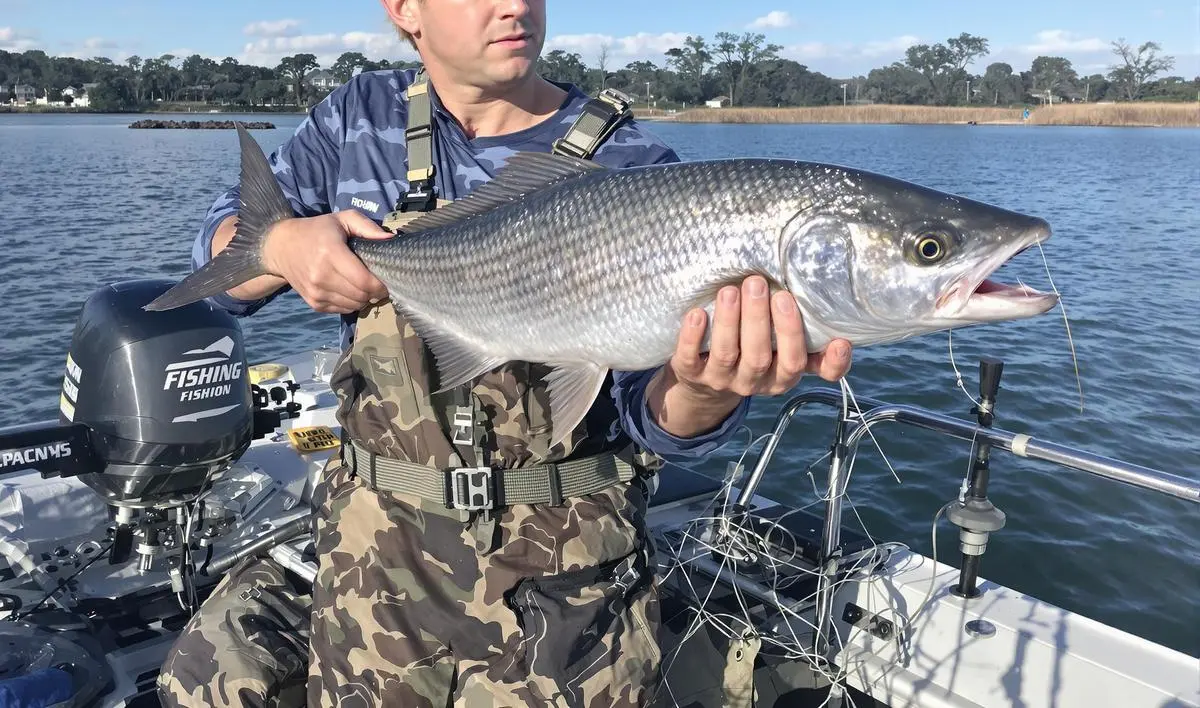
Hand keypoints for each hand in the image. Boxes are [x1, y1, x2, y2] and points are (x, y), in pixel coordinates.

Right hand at [261, 211, 392, 313]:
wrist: (280, 247)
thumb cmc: (316, 230)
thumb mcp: (341, 219)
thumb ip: (367, 227)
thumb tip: (391, 239)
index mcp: (330, 253)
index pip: (364, 281)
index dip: (380, 285)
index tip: (387, 280)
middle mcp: (321, 276)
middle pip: (361, 295)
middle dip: (374, 292)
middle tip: (376, 282)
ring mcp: (316, 292)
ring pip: (354, 306)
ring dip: (364, 299)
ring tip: (362, 285)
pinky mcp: (314, 303)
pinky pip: (343, 310)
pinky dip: (351, 303)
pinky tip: (349, 290)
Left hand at [646, 275, 852, 437]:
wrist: (704, 385)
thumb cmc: (752, 351)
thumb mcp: (779, 350)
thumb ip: (801, 331)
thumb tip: (823, 292)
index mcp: (781, 374)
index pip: (802, 368)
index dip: (827, 362)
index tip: (840, 340)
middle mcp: (754, 381)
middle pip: (761, 356)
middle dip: (762, 320)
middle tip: (759, 284)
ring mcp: (721, 379)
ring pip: (728, 354)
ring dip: (730, 321)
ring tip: (731, 290)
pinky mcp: (691, 373)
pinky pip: (689, 358)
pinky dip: (692, 336)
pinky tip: (697, 313)